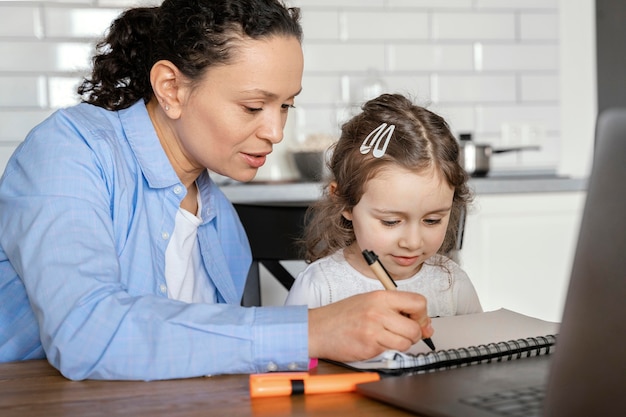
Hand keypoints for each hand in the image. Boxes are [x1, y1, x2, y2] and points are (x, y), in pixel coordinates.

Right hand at [308, 290, 432, 361]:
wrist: (318, 328)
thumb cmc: (342, 315)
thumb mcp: (370, 302)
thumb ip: (396, 310)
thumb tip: (425, 325)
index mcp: (380, 297)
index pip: (418, 302)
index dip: (422, 315)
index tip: (418, 320)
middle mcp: (379, 311)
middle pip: (415, 327)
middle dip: (415, 334)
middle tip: (404, 333)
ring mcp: (374, 329)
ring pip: (407, 342)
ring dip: (402, 343)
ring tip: (387, 338)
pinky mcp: (369, 346)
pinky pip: (391, 350)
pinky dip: (386, 349)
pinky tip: (374, 342)